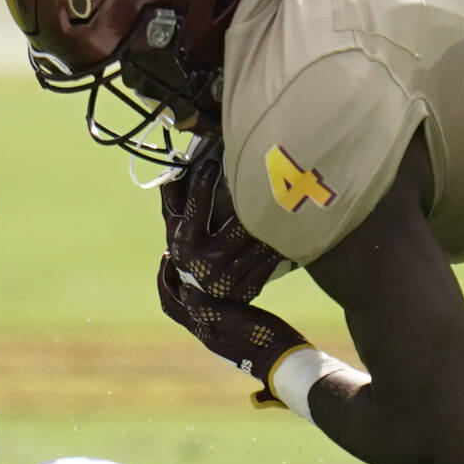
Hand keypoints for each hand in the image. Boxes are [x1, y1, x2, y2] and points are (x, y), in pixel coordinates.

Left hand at [157, 254, 308, 402]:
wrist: (285, 360)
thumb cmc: (262, 340)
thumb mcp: (236, 321)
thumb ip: (210, 308)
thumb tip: (185, 291)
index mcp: (201, 329)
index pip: (170, 304)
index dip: (163, 280)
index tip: (166, 256)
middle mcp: (205, 330)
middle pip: (178, 302)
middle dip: (173, 278)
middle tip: (178, 253)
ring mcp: (218, 329)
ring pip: (193, 302)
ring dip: (189, 281)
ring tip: (196, 259)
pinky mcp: (232, 326)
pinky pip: (210, 303)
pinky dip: (207, 287)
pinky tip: (219, 274)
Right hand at [160, 139, 292, 301]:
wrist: (199, 299)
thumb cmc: (190, 251)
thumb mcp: (176, 227)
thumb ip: (175, 199)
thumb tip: (177, 165)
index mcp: (186, 242)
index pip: (196, 206)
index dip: (203, 182)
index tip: (214, 163)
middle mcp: (206, 262)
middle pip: (239, 226)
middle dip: (254, 206)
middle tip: (269, 184)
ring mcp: (229, 279)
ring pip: (260, 244)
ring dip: (274, 226)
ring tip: (285, 205)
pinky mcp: (248, 289)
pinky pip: (270, 262)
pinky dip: (280, 246)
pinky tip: (289, 231)